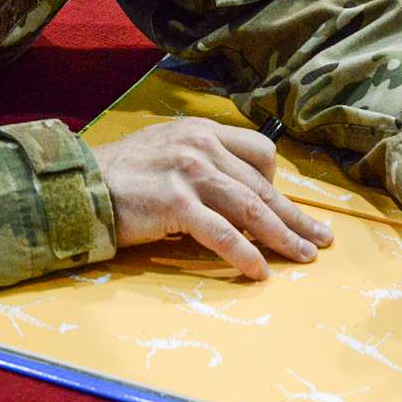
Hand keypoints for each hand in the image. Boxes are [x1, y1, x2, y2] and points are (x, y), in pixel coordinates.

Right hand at [90, 118, 333, 279]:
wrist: (79, 184)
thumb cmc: (121, 173)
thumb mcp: (166, 148)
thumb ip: (200, 160)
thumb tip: (235, 190)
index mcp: (202, 130)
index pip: (260, 150)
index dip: (275, 180)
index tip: (281, 204)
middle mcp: (202, 145)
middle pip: (263, 184)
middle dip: (295, 215)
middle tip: (321, 237)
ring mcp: (190, 173)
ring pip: (251, 209)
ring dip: (283, 236)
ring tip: (304, 256)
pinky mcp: (177, 202)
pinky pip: (222, 234)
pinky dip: (245, 255)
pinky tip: (259, 271)